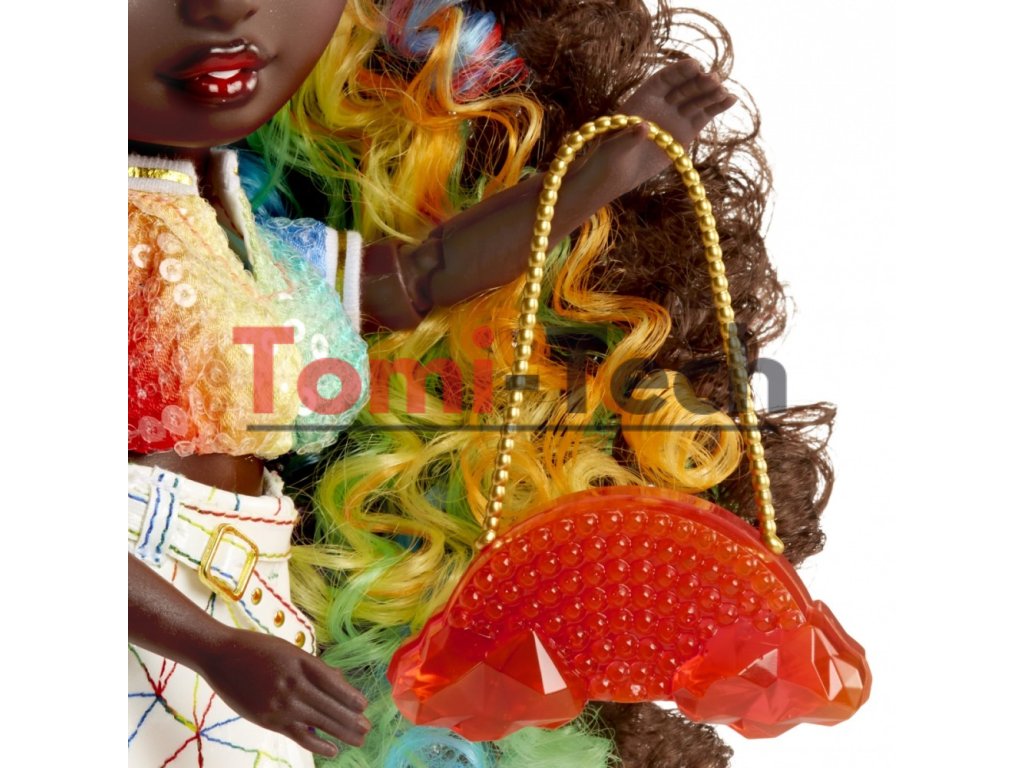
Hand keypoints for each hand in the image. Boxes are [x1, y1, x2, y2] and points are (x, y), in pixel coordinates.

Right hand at [197, 627, 369, 754]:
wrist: (220, 656)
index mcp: (301, 662)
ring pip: (319, 721)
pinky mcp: (269, 720)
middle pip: (330, 705)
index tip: (364, 706)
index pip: (333, 683)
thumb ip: (314, 667)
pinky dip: (317, 744)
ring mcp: (282, 703)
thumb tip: (340, 682)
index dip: (350, 696)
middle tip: (367, 729)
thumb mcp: (289, 650)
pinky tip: (332, 750)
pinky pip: (299, 735)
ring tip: (358, 740)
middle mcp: (294, 683)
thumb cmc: (256, 649)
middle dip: (351, 719)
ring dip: (341, 733)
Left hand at [608, 58, 737, 182]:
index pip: (664, 79)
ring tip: (725, 92)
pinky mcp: (686, 131)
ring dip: (712, 94)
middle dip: (699, 82)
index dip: (678, 71)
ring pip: (697, 100)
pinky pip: (704, 115)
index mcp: (643, 98)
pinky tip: (731, 99)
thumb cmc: (609, 156)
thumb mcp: (613, 146)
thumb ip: (628, 136)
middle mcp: (662, 103)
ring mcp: (676, 115)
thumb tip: (643, 128)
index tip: (694, 65)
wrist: (618, 173)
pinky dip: (717, 107)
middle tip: (715, 79)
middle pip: (684, 87)